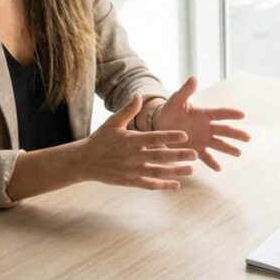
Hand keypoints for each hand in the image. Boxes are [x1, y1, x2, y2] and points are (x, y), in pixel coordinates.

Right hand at [79, 94, 197, 189]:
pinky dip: (163, 185)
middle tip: (195, 154)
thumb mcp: (113, 122)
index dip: (169, 137)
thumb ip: (128, 110)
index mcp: (131, 140)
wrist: (84, 161)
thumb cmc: (100, 139)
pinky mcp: (130, 181)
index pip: (154, 138)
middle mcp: (133, 156)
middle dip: (178, 156)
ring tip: (191, 170)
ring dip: (175, 172)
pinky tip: (176, 184)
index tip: (185, 136)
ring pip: (157, 172)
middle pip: (159, 156)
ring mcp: (132, 170)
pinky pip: (149, 184)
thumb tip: (139, 94)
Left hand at [153, 76, 250, 170]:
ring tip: (239, 153)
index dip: (231, 114)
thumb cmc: (169, 110)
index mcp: (203, 114)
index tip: (242, 115)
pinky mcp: (195, 149)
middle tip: (247, 138)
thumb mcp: (176, 100)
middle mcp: (206, 127)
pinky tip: (219, 169)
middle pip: (224, 130)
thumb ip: (185, 91)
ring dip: (229, 149)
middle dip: (236, 134)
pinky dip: (212, 163)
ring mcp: (202, 139)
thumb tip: (194, 77)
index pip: (220, 113)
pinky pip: (205, 157)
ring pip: (218, 144)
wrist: (159, 125)